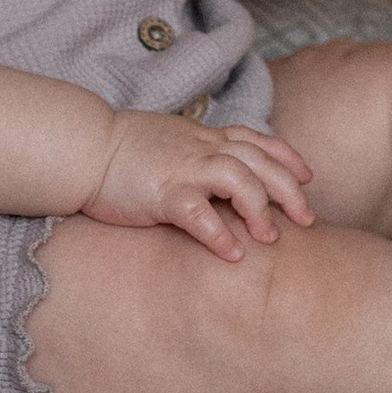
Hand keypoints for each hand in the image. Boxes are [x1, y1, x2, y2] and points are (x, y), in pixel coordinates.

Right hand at [82, 110, 314, 259]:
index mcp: (204, 138)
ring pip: (238, 179)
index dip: (287, 157)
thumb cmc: (123, 150)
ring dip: (259, 208)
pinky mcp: (161, 194)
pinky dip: (219, 233)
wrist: (84, 148)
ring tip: (271, 239)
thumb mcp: (171, 142)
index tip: (308, 176)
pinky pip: (197, 213)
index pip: (257, 140)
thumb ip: (198, 153)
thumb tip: (218, 175)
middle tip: (307, 219)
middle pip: (260, 161)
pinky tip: (232, 254)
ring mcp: (182, 169)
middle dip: (289, 189)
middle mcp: (201, 149)